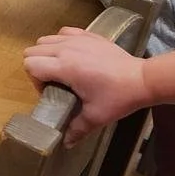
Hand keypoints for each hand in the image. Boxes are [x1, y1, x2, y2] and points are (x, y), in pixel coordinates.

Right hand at [24, 27, 151, 146]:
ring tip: (62, 68)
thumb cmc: (119, 97)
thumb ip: (77, 129)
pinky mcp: (89, 35)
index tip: (51, 91)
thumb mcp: (96, 116)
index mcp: (64, 67)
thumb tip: (66, 143)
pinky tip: (72, 54)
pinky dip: (62, 41)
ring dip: (47, 53)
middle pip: (33, 51)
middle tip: (55, 82)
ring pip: (45, 40)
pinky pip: (64, 32)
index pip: (30, 65)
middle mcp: (66, 48)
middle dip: (38, 67)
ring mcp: (78, 39)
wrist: (143, 79)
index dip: (36, 81)